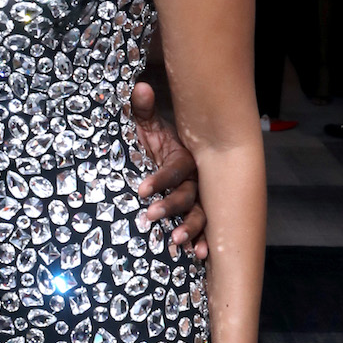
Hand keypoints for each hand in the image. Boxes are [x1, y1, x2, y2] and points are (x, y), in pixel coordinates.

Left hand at [130, 81, 206, 260]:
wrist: (155, 155)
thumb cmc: (149, 142)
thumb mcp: (143, 126)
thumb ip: (142, 109)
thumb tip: (140, 88)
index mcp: (183, 158)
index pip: (176, 169)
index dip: (161, 179)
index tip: (142, 190)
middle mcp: (194, 180)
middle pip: (189, 195)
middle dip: (173, 206)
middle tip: (152, 215)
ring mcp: (195, 199)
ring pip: (199, 214)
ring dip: (190, 228)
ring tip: (176, 241)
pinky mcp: (193, 215)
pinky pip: (202, 230)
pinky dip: (202, 242)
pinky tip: (200, 255)